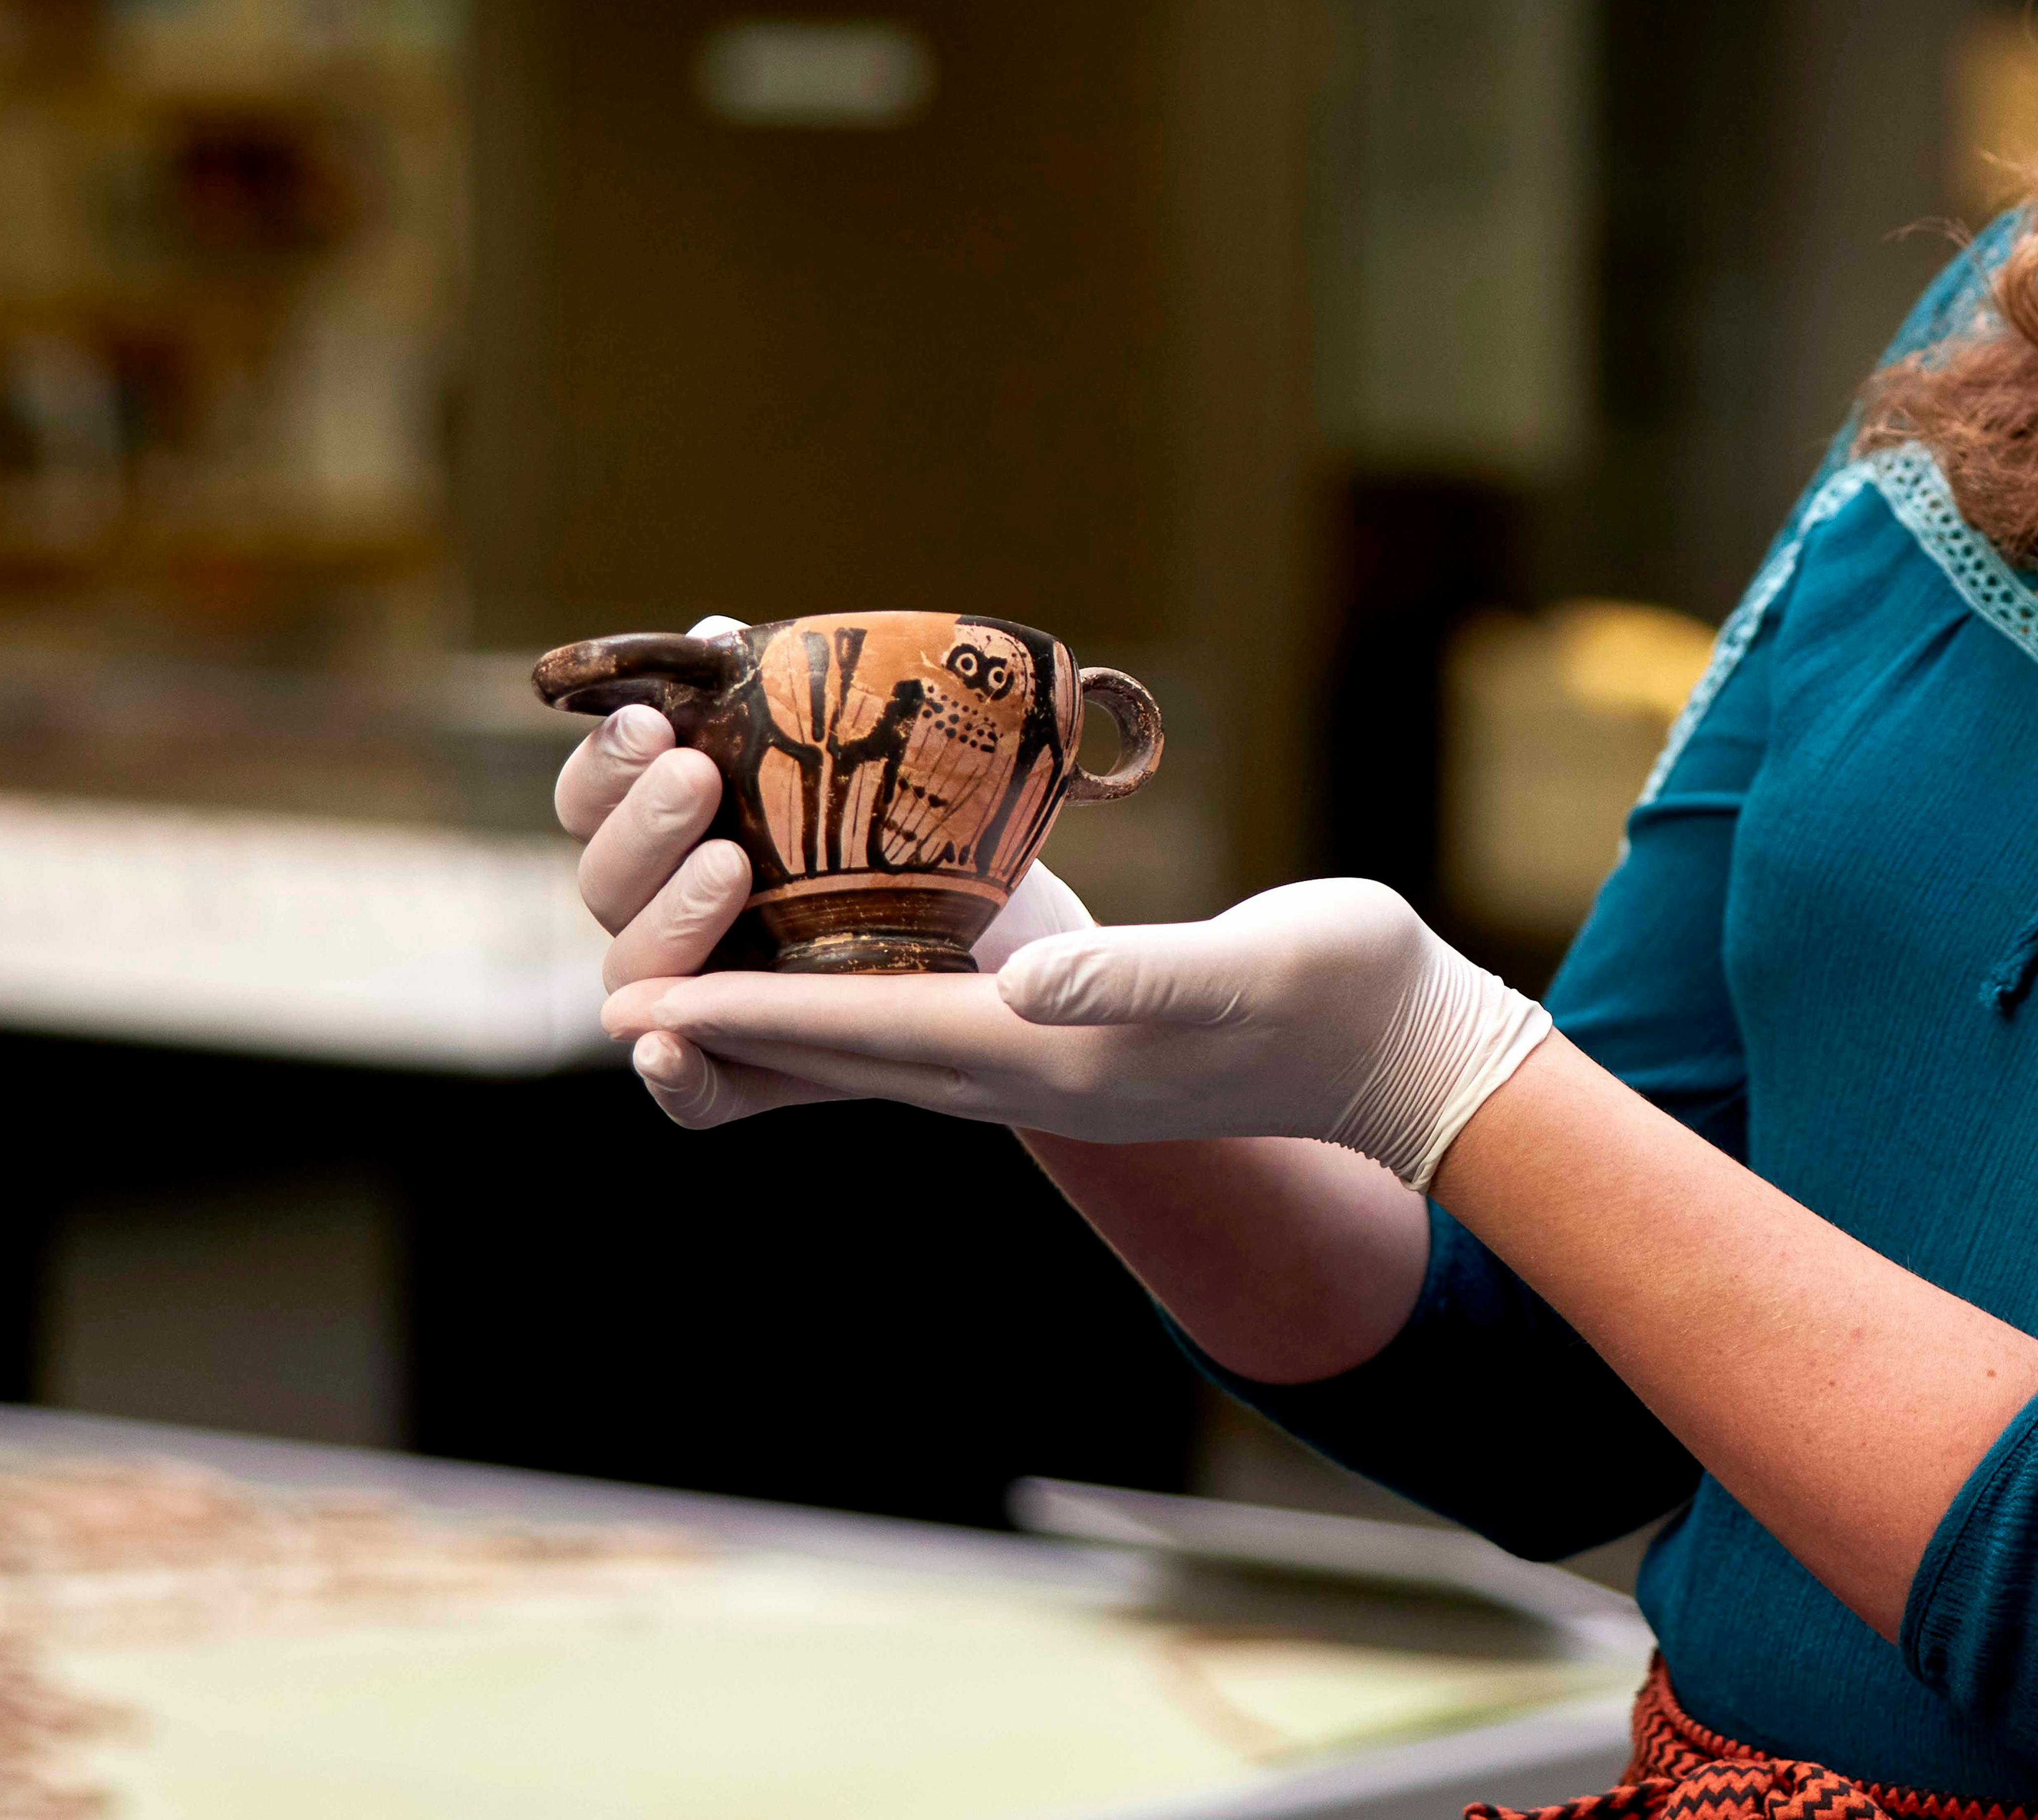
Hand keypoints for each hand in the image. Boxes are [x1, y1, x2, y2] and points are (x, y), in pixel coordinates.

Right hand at [553, 626, 1087, 1119]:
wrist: (1010, 923)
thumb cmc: (915, 820)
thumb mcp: (866, 748)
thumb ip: (782, 698)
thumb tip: (714, 635)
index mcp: (670, 829)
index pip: (593, 796)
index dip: (606, 763)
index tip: (654, 723)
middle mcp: (664, 914)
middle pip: (601, 880)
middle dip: (642, 826)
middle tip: (700, 779)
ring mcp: (700, 1001)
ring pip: (633, 981)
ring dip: (666, 923)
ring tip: (732, 870)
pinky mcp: (749, 1073)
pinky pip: (693, 1093)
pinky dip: (671, 1074)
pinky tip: (666, 1043)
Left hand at [602, 876, 1551, 1186]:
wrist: (1414, 1055)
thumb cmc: (1345, 994)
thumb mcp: (1255, 963)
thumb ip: (1143, 974)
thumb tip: (1030, 989)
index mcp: (1059, 1058)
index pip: (873, 1040)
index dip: (755, 1021)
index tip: (647, 1013)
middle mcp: (1036, 1074)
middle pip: (852, 1058)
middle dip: (737, 1038)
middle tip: (623, 1018)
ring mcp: (1057, 1067)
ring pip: (884, 1053)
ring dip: (787, 1030)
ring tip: (697, 1000)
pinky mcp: (1080, 1042)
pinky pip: (936, 1030)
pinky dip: (862, 1006)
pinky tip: (841, 969)